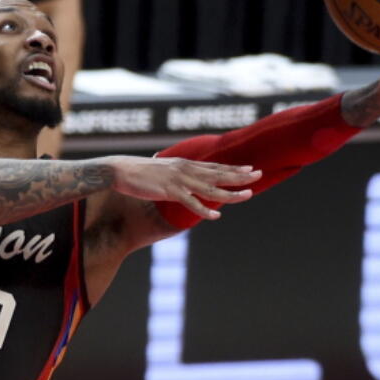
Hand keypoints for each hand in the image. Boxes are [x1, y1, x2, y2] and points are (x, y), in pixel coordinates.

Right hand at [107, 156, 261, 219]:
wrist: (120, 170)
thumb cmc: (138, 171)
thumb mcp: (161, 169)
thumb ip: (173, 172)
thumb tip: (178, 174)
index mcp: (184, 164)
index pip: (214, 166)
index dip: (234, 168)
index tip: (250, 169)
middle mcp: (186, 169)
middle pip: (218, 173)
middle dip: (240, 175)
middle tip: (259, 174)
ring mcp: (179, 180)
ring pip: (211, 187)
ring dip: (230, 192)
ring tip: (248, 195)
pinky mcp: (170, 191)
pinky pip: (191, 202)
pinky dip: (205, 209)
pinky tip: (216, 215)